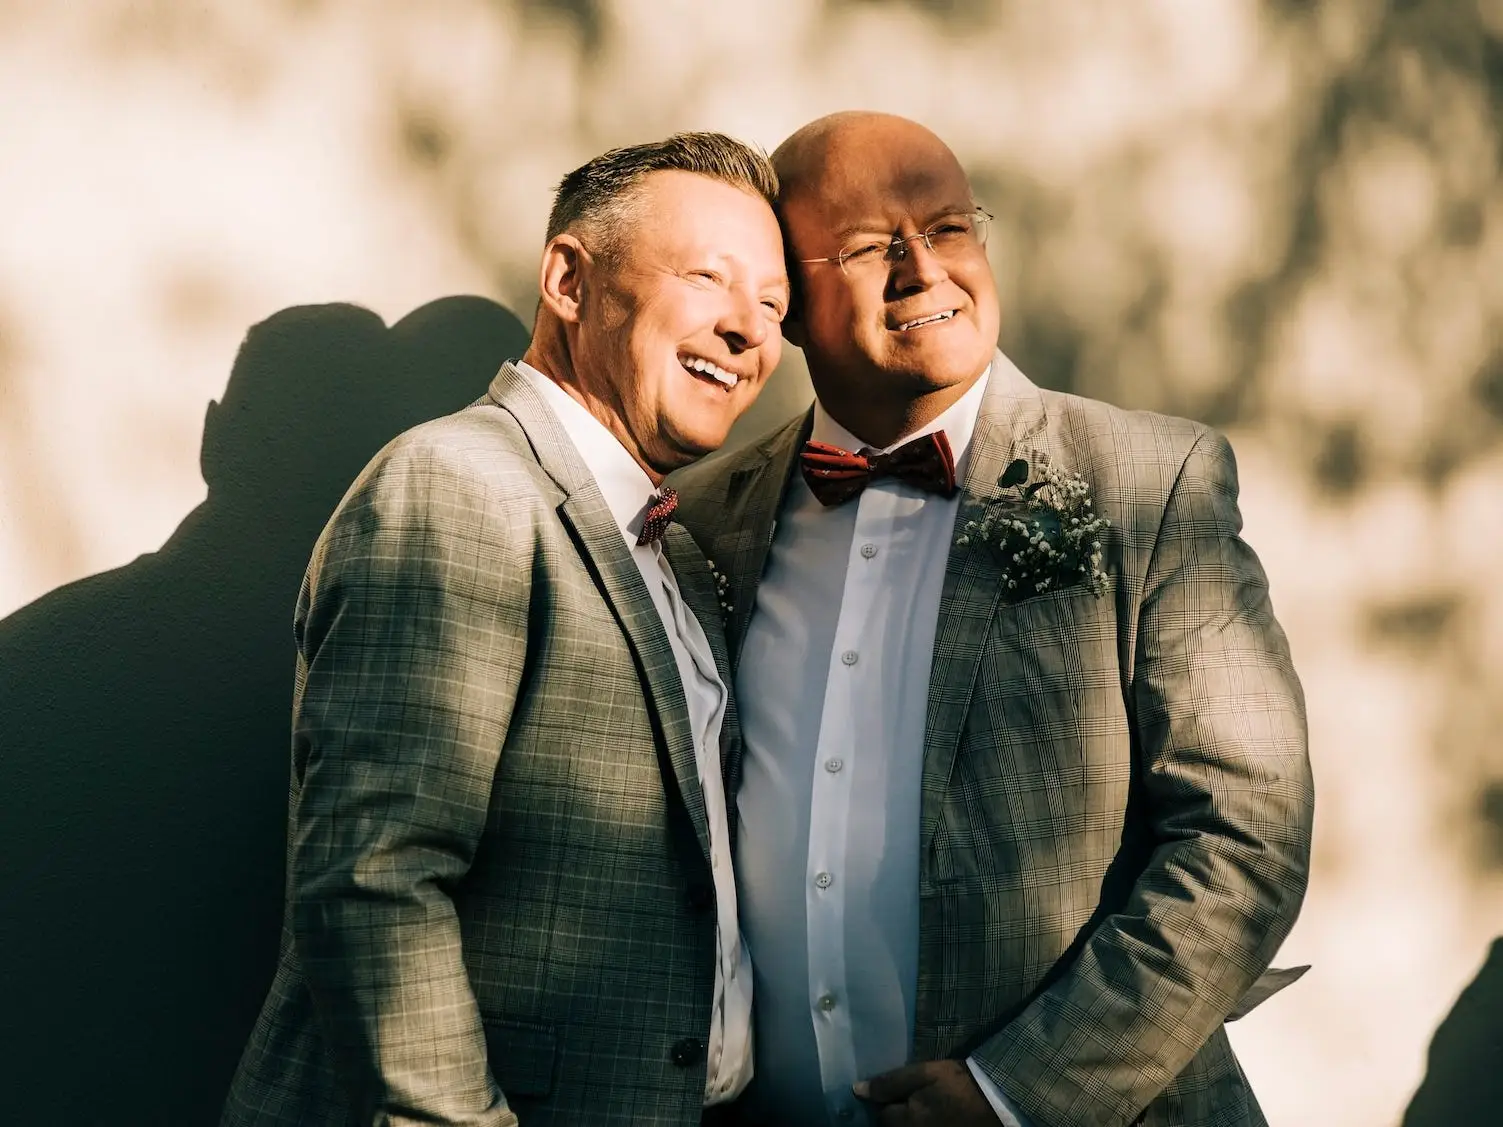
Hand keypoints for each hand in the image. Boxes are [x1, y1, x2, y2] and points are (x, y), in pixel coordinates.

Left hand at [853, 1060, 997, 1125]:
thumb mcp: (925, 1073)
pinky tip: (933, 1116)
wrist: (998, 1101)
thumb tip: (857, 1090)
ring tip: (924, 1108)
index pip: (882, 1116)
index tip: (899, 1092)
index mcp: (908, 1120)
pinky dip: (921, 1125)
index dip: (887, 1102)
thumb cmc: (959, 1083)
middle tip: (912, 1100)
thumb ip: (890, 1083)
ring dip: (909, 1120)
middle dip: (896, 1116)